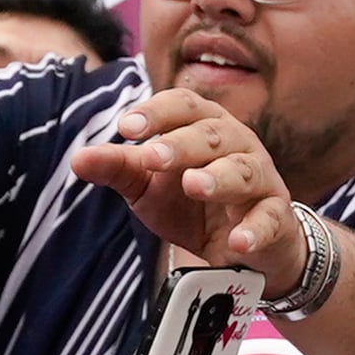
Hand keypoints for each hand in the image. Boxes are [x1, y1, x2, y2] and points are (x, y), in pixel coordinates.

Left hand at [69, 89, 299, 277]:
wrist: (242, 249)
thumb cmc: (193, 206)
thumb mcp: (150, 187)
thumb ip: (119, 170)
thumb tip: (78, 159)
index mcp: (205, 128)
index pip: (184, 105)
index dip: (157, 112)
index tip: (126, 128)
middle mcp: (237, 144)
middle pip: (212, 135)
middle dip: (181, 144)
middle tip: (151, 157)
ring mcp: (260, 180)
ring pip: (244, 170)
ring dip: (220, 177)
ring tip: (194, 185)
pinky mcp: (276, 218)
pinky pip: (270, 219)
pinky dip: (255, 230)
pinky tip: (239, 242)